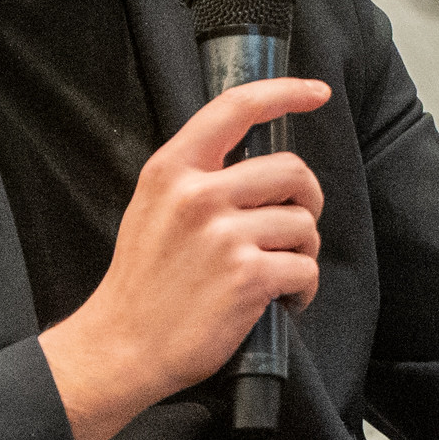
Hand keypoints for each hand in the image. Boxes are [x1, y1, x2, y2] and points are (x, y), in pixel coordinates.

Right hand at [37, 76, 331, 439]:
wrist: (122, 347)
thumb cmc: (141, 283)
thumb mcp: (151, 208)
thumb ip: (195, 178)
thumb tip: (255, 164)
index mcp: (172, 169)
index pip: (236, 109)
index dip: (285, 93)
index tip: (316, 92)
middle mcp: (198, 194)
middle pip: (291, 170)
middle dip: (308, 199)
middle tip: (295, 226)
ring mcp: (224, 236)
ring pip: (304, 225)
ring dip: (303, 253)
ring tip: (277, 274)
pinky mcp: (248, 276)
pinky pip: (306, 269)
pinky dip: (303, 290)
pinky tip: (283, 301)